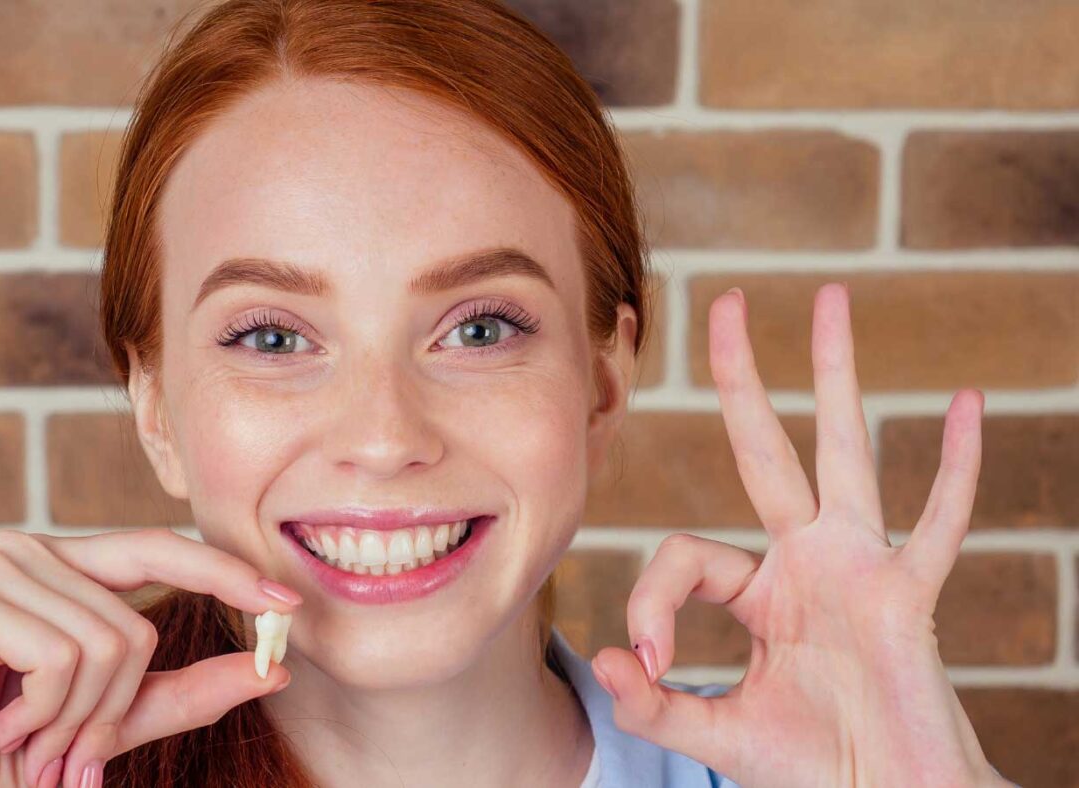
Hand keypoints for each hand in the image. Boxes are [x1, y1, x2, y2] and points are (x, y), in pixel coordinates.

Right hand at [0, 529, 300, 787]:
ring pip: (106, 643)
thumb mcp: (118, 720)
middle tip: (66, 750)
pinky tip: (2, 725)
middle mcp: (26, 550)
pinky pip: (61, 656)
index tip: (288, 605)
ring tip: (27, 737)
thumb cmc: (15, 757)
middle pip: (137, 623)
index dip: (225, 574)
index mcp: (63, 565)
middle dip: (112, 708)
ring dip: (74, 718)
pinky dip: (45, 712)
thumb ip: (190, 691)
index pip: (160, 549)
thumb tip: (274, 668)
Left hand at [590, 283, 1009, 786]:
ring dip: (836, 377)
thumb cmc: (813, 768)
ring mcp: (860, 569)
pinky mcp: (908, 598)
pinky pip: (937, 525)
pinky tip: (968, 403)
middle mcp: (807, 561)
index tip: (651, 665)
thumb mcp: (719, 734)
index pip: (686, 556)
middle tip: (726, 301)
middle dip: (742, 379)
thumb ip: (658, 704)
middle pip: (767, 450)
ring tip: (833, 298)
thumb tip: (605, 661)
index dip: (652, 603)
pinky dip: (954, 469)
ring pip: (846, 453)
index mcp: (760, 589)